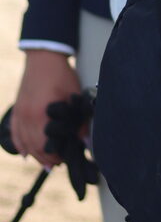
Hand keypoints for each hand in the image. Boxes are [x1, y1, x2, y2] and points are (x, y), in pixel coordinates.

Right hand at [11, 51, 80, 165]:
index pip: (46, 145)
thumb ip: (79, 121)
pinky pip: (15, 132)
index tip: (65, 159)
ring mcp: (20, 113)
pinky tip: (24, 153)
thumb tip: (84, 140)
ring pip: (24, 142)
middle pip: (34, 147)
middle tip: (58, 163)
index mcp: (41, 115)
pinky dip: (20, 144)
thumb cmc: (60, 75)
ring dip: (34, 154)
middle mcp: (27, 117)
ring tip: (46, 162)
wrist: (44, 58)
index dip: (56, 155)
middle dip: (46, 158)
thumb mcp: (74, 97)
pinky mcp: (17, 109)